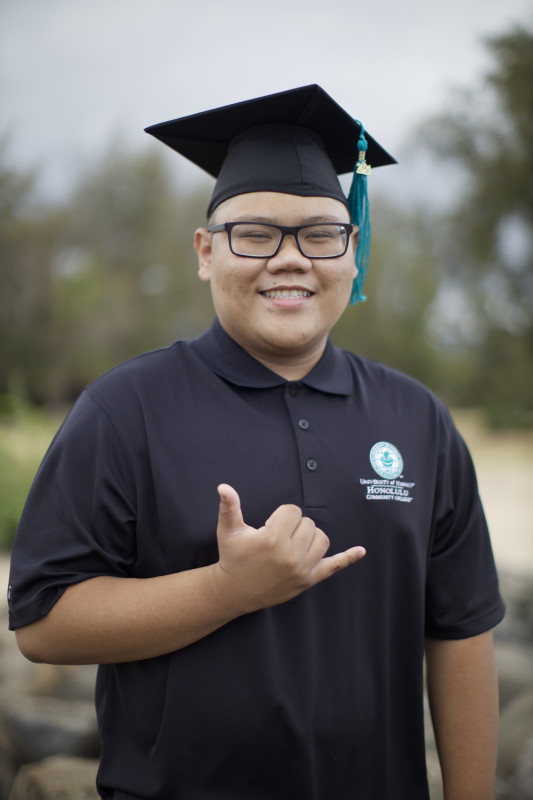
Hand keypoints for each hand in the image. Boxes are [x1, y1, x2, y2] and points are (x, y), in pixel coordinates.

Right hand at [212, 484, 365, 614]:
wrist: (234, 591)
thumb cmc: (232, 557)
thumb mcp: (229, 530)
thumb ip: (229, 507)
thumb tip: (224, 487)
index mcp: (272, 540)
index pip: (293, 511)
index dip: (281, 515)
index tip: (270, 526)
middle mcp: (290, 555)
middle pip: (308, 523)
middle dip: (294, 525)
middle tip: (278, 536)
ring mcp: (302, 570)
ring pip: (321, 539)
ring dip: (310, 536)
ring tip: (293, 542)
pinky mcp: (308, 580)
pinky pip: (333, 567)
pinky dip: (348, 558)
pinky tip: (360, 551)